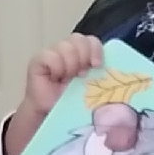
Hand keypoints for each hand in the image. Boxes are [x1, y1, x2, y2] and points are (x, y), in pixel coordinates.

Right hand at [4, 35, 104, 154]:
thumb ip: (100, 75)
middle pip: (78, 38)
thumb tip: (114, 70)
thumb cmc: (72, 104)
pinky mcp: (38, 60)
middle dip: (83, 56)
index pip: (91, 40)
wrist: (51, 116)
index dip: (95, 49)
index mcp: (82, 55)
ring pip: (65, 45)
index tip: (97, 65)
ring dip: (70, 64)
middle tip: (81, 75)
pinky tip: (55, 78)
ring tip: (67, 79)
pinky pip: (50, 55)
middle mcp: (68, 50)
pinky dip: (56, 67)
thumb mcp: (92, 88)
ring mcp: (52, 53)